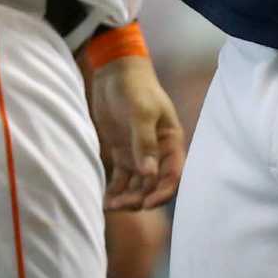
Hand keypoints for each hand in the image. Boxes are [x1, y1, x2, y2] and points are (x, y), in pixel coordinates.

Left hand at [88, 55, 184, 210]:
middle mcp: (158, 153)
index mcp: (171, 143)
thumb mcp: (141, 112)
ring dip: (126, 197)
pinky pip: (121, 177)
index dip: (162, 192)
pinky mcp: (122, 152)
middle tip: (120, 206)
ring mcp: (139, 154)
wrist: (115, 71)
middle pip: (153, 184)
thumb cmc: (135, 87)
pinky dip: (115, 188)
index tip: (146, 203)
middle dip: (139, 198)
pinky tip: (105, 199)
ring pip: (137, 184)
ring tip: (110, 206)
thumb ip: (144, 142)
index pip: (172, 175)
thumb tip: (148, 174)